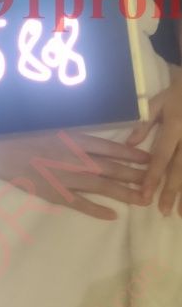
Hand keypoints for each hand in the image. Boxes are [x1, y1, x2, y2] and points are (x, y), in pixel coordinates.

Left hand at [126, 65, 181, 215]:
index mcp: (174, 125)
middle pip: (180, 168)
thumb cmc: (177, 93)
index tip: (145, 194)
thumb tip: (129, 144)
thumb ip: (145, 123)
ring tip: (181, 213)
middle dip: (172, 191)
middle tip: (164, 211)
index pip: (162, 155)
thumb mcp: (158, 102)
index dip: (153, 176)